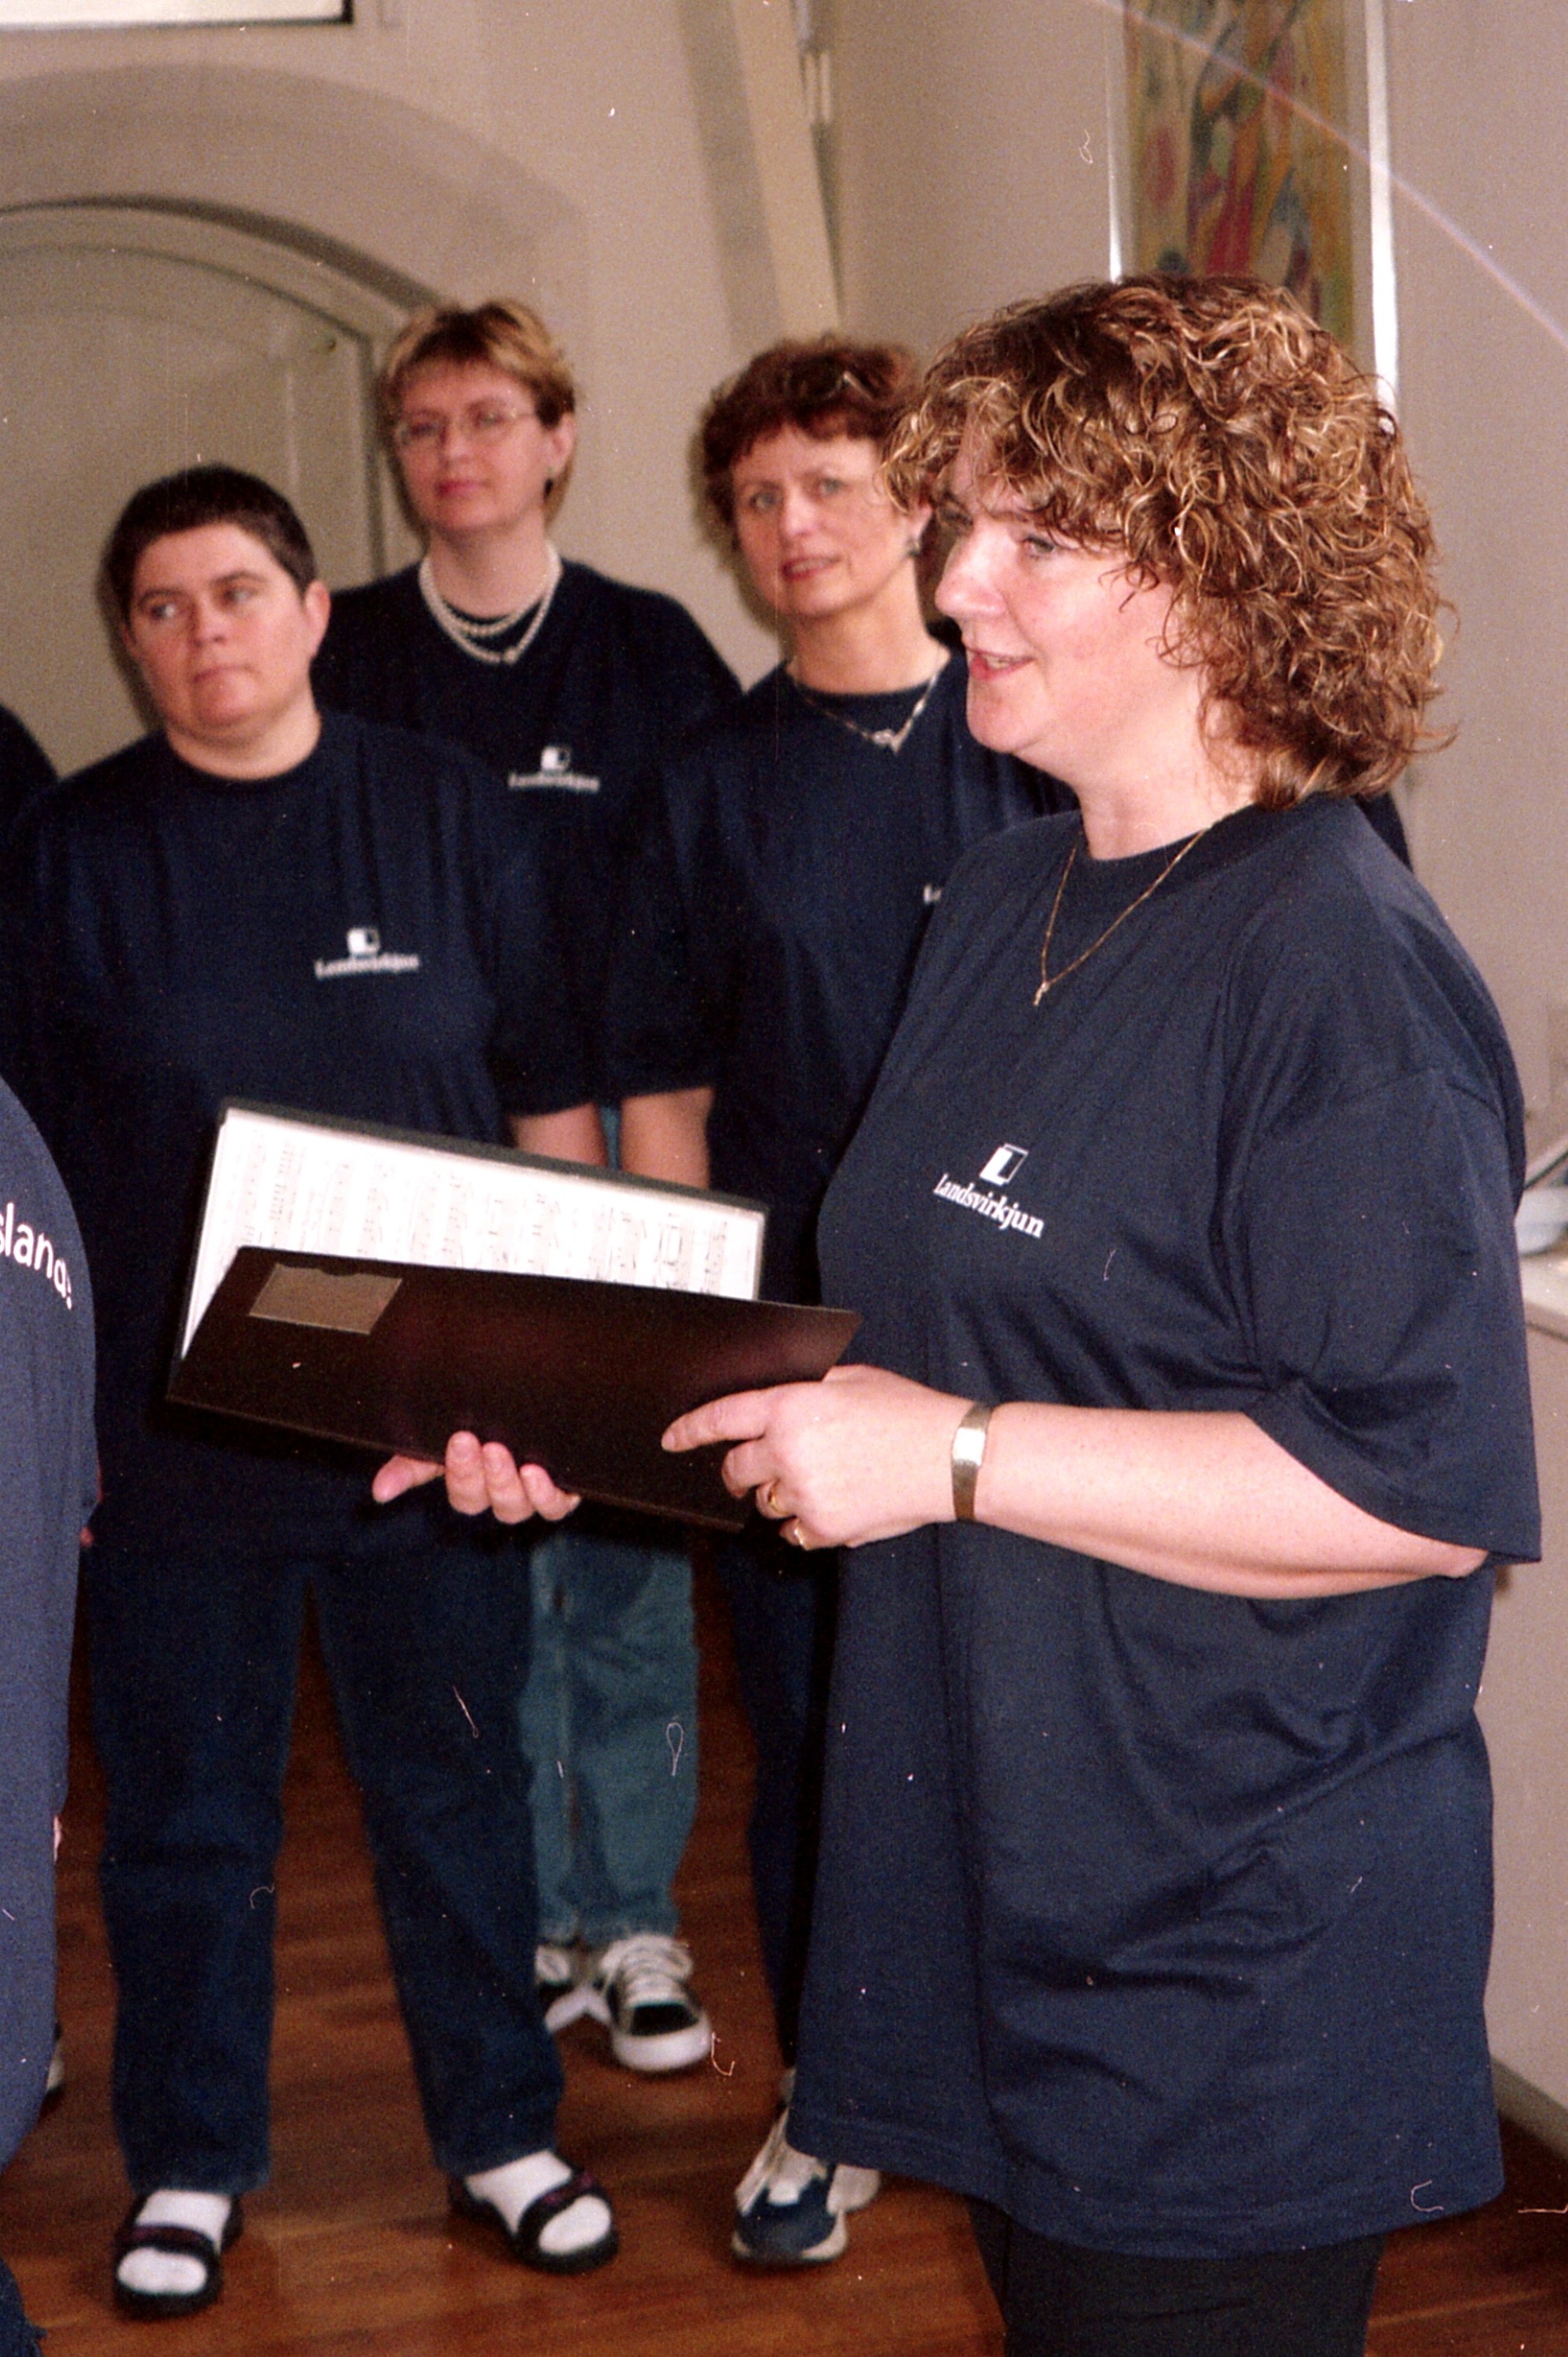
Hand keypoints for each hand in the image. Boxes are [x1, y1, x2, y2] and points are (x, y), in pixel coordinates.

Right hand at [372, 1432, 581, 1524]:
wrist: (533, 1389)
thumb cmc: (480, 1415)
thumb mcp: (442, 1432)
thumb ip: (411, 1462)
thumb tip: (379, 1492)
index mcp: (473, 1483)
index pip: (462, 1493)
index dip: (460, 1473)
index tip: (459, 1439)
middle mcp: (503, 1493)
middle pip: (491, 1502)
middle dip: (485, 1475)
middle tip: (486, 1444)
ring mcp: (534, 1493)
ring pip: (519, 1507)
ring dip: (512, 1485)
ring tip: (513, 1459)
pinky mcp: (564, 1489)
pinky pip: (556, 1507)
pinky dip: (547, 1496)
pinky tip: (538, 1473)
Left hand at [663, 1363, 967, 1548]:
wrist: (950, 1458)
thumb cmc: (906, 1412)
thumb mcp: (851, 1379)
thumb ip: (805, 1389)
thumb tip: (773, 1399)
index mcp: (791, 1409)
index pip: (722, 1418)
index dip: (690, 1429)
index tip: (671, 1438)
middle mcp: (788, 1453)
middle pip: (735, 1470)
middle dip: (739, 1469)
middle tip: (758, 1467)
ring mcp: (804, 1495)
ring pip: (764, 1503)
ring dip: (779, 1494)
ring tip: (823, 1478)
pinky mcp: (825, 1528)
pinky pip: (793, 1532)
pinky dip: (804, 1521)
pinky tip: (837, 1501)